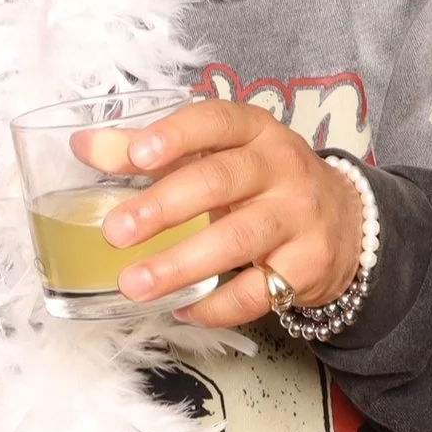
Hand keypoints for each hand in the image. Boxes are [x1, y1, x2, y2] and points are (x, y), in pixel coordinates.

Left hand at [94, 99, 362, 328]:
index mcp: (254, 130)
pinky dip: (216, 305)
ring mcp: (299, 218)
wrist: (346, 221)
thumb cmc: (261, 180)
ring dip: (181, 265)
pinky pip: (258, 292)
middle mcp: (281, 168)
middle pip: (220, 182)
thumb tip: (84, 144)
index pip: (216, 121)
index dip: (176, 136)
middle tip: (115, 233)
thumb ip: (151, 149)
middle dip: (163, 208)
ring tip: (134, 284)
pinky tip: (180, 309)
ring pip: (238, 240)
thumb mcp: (219, 154)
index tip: (137, 156)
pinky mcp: (308, 266)